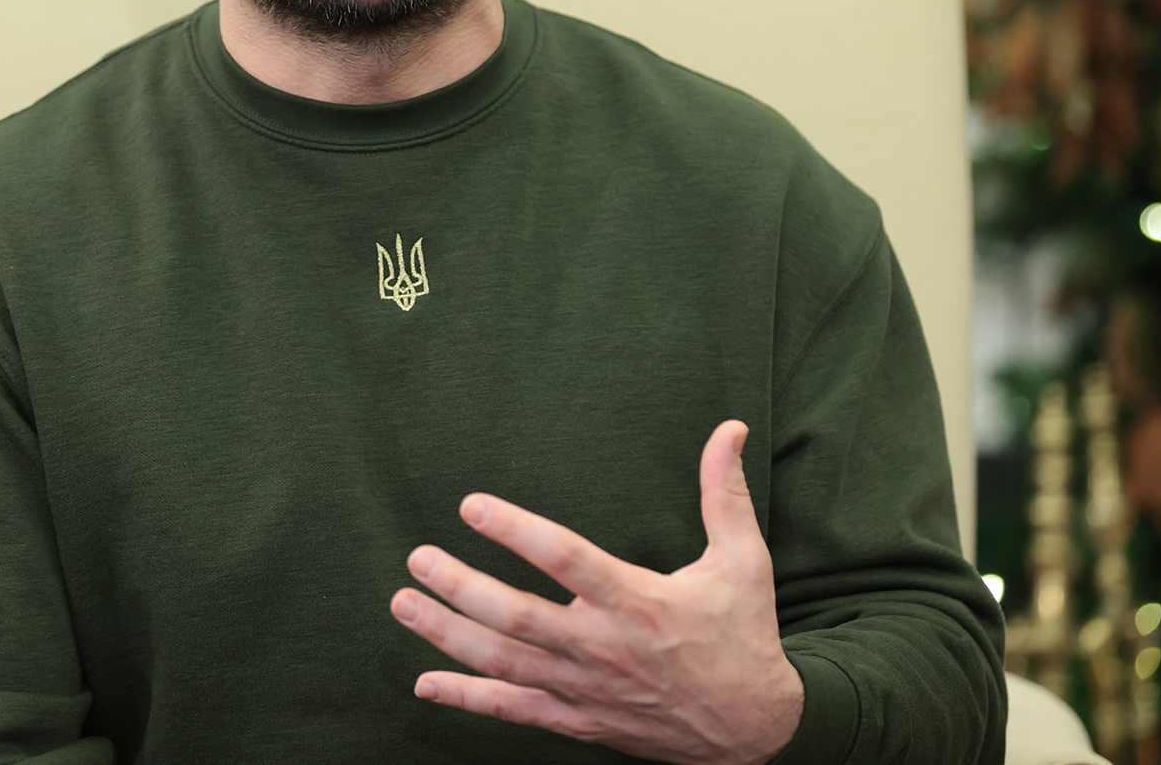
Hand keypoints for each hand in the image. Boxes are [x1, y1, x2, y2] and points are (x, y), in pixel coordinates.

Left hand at [388, 420, 803, 764]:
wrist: (758, 732)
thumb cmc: (744, 636)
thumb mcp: (743, 561)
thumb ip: (725, 492)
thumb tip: (731, 427)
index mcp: (639, 602)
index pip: (566, 561)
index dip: (517, 532)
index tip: (472, 505)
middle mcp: (604, 648)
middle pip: (519, 618)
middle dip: (462, 588)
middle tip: (418, 558)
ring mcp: (587, 689)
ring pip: (504, 665)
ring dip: (448, 636)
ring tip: (403, 603)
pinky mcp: (580, 720)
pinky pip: (514, 711)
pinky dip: (467, 699)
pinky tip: (425, 682)